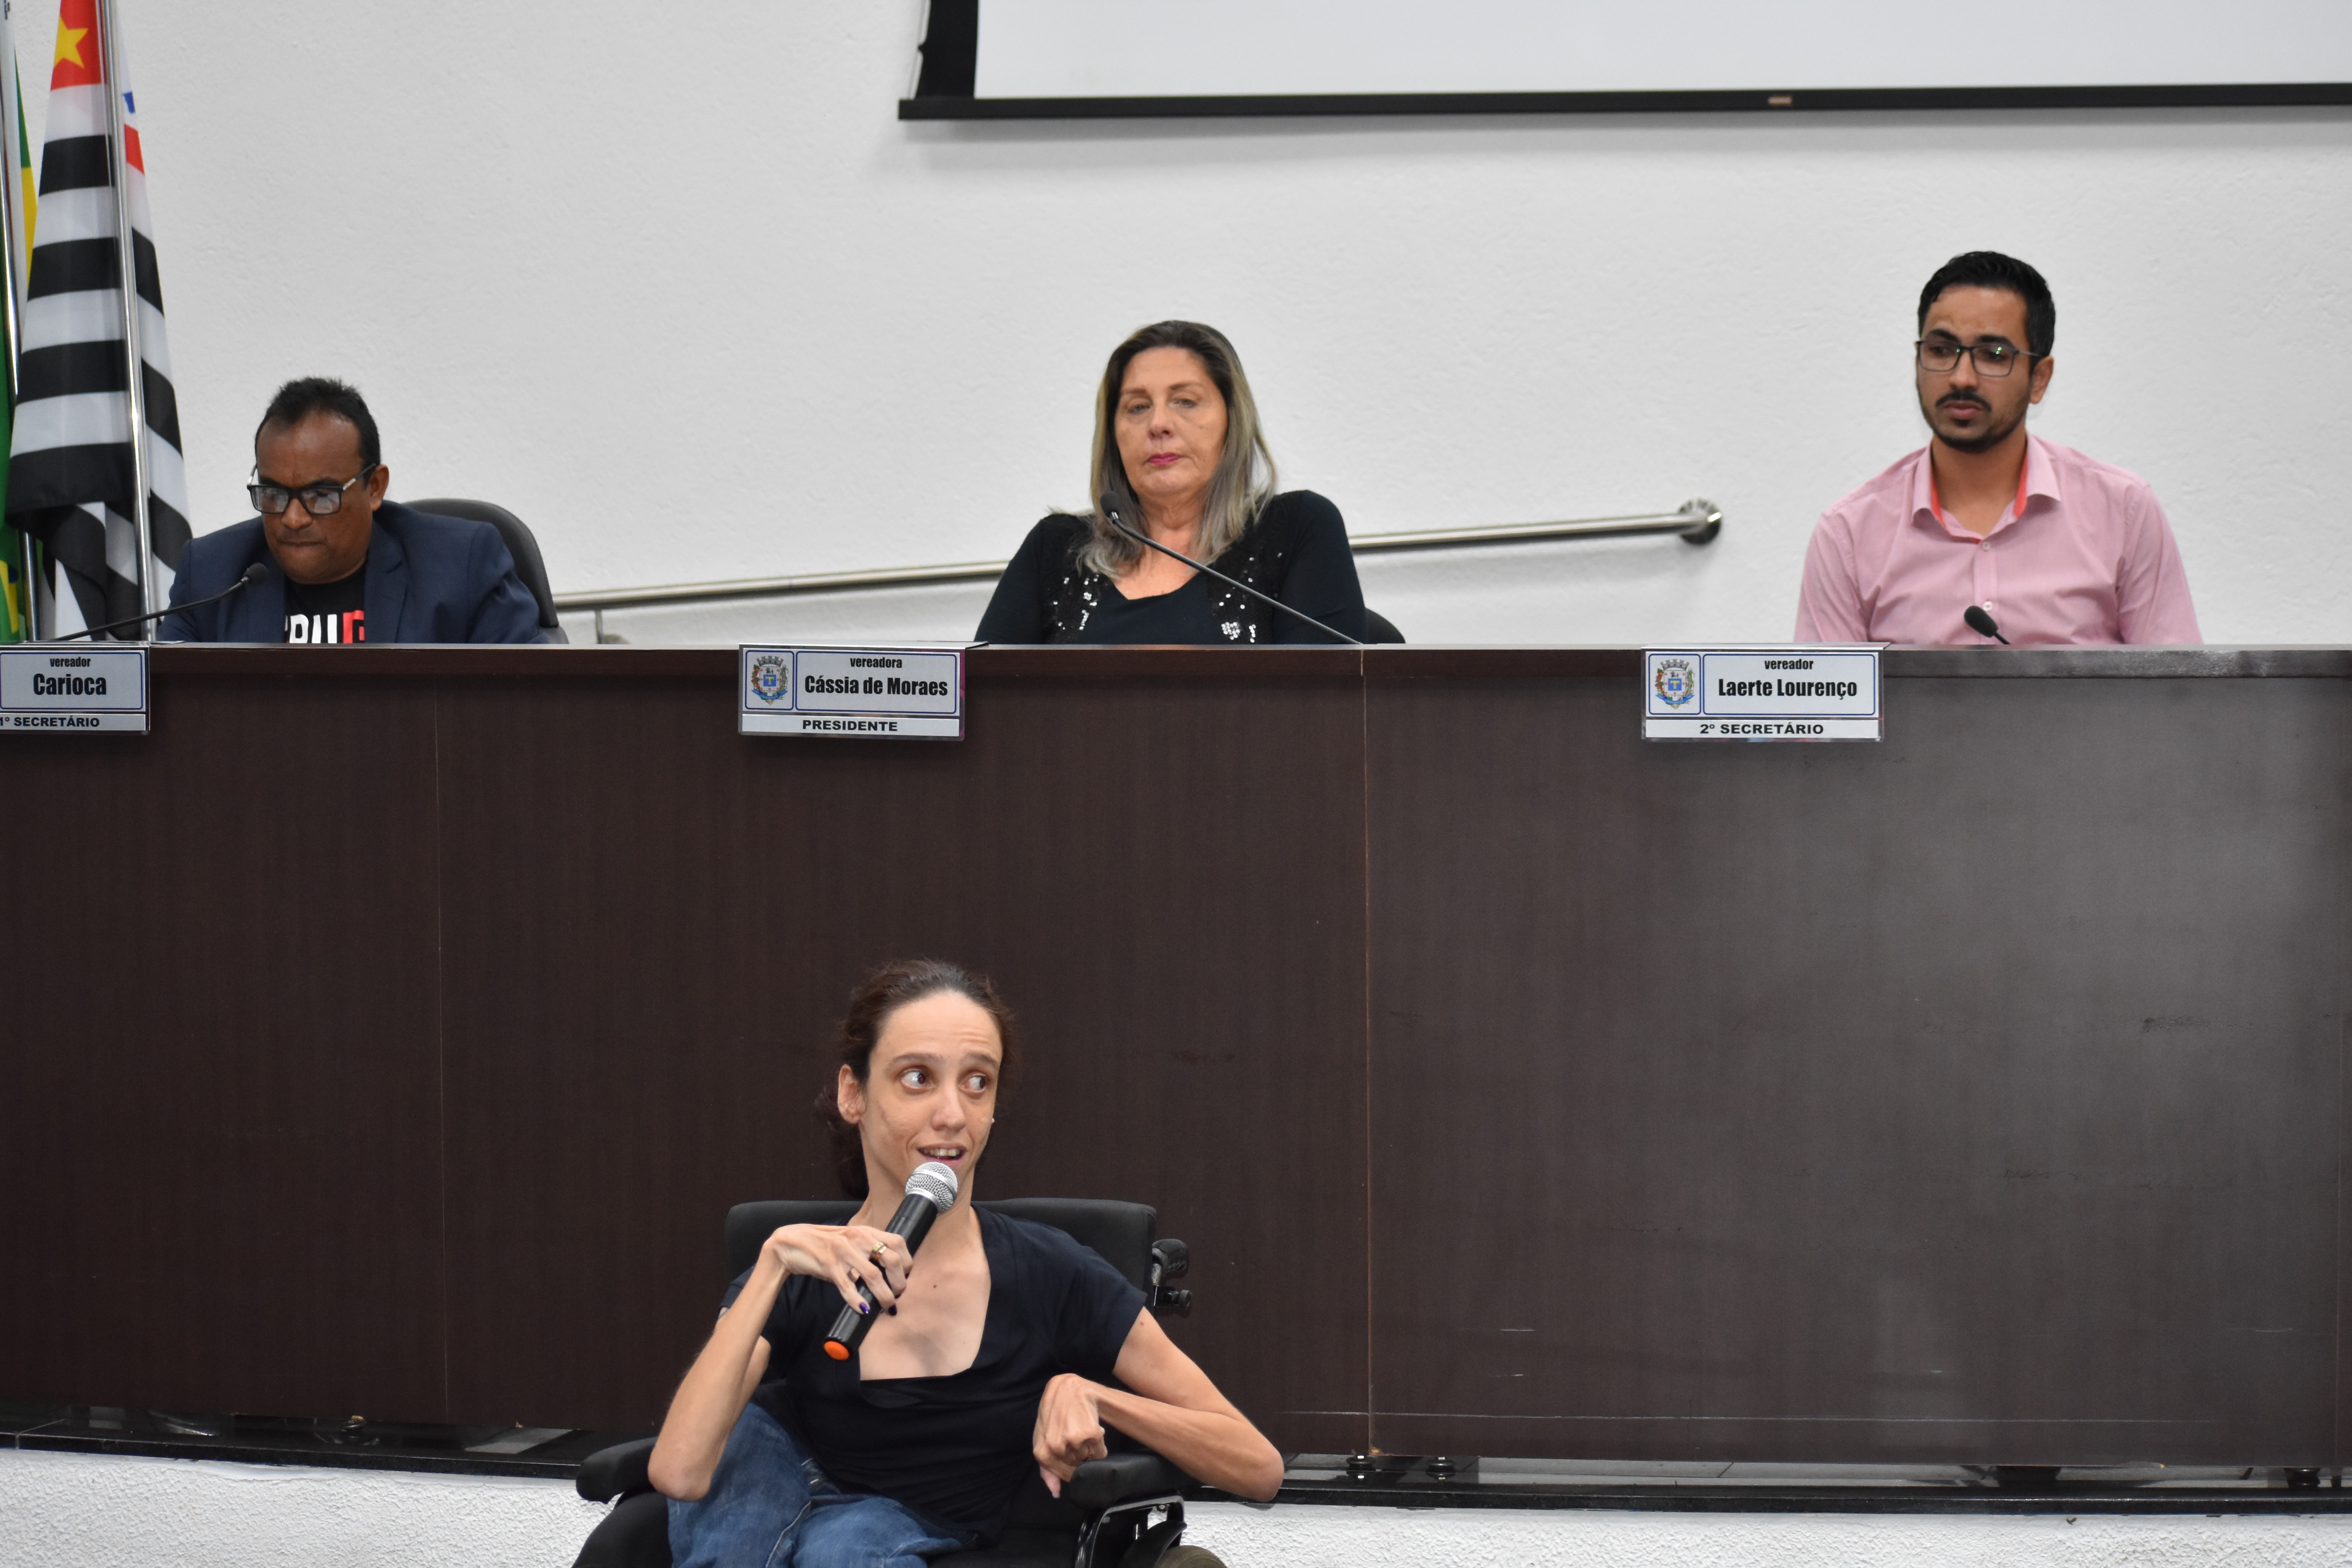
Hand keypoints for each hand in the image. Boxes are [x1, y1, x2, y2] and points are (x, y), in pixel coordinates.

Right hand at [762, 1224, 910, 1316]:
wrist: (791, 1243)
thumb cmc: (823, 1246)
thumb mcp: (848, 1241)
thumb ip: (866, 1251)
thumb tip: (886, 1274)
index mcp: (865, 1231)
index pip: (898, 1241)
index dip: (907, 1261)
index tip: (906, 1276)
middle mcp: (857, 1238)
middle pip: (891, 1260)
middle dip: (899, 1281)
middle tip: (898, 1294)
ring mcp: (843, 1251)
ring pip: (873, 1275)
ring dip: (883, 1295)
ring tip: (887, 1306)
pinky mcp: (829, 1265)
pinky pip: (848, 1286)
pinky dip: (857, 1300)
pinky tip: (862, 1309)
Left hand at [1032, 1372, 1108, 1495]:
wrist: (1071, 1389)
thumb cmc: (1055, 1414)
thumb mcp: (1043, 1439)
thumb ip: (1046, 1468)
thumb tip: (1055, 1493)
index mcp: (1042, 1452)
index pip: (1061, 1475)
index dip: (1070, 1471)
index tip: (1073, 1460)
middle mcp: (1056, 1448)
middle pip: (1075, 1468)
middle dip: (1078, 1458)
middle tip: (1076, 1439)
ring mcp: (1073, 1440)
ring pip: (1088, 1461)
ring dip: (1089, 1451)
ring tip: (1082, 1433)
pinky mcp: (1091, 1433)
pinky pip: (1101, 1452)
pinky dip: (1100, 1446)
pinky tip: (1093, 1431)